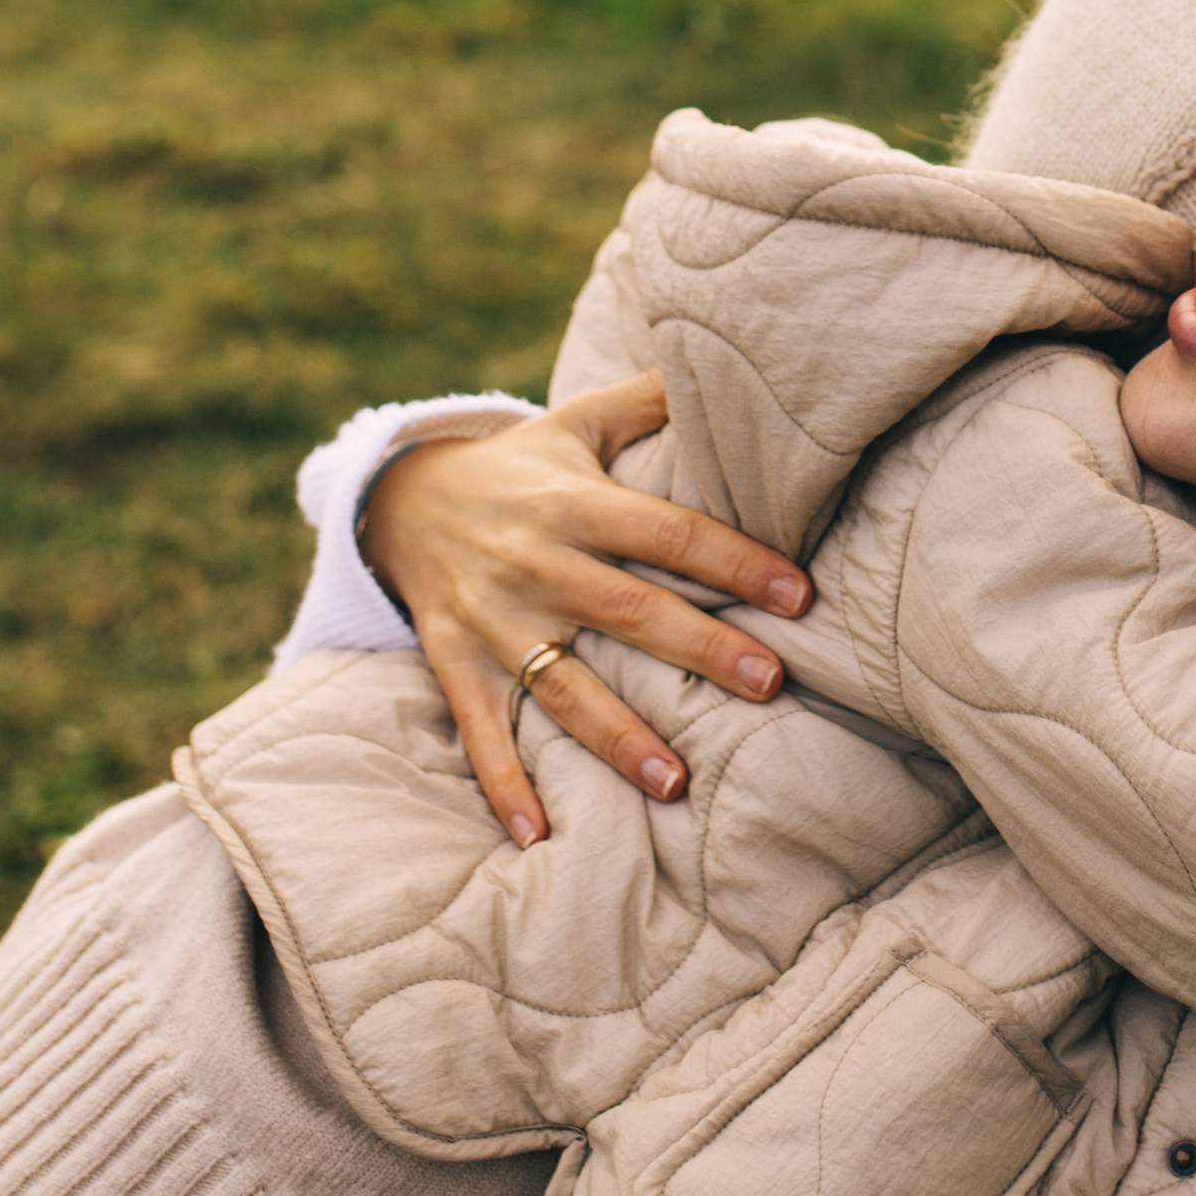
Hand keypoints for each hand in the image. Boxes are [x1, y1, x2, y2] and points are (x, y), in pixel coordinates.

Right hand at [358, 371, 809, 844]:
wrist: (396, 494)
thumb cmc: (519, 464)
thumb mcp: (577, 421)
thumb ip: (653, 401)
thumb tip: (737, 357)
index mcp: (575, 501)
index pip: (667, 531)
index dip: (733, 560)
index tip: (799, 594)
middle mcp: (535, 561)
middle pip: (627, 610)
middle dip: (699, 649)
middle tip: (769, 684)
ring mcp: (492, 618)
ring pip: (561, 684)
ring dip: (617, 735)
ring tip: (676, 782)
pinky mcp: (453, 659)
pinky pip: (481, 730)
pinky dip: (506, 786)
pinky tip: (540, 837)